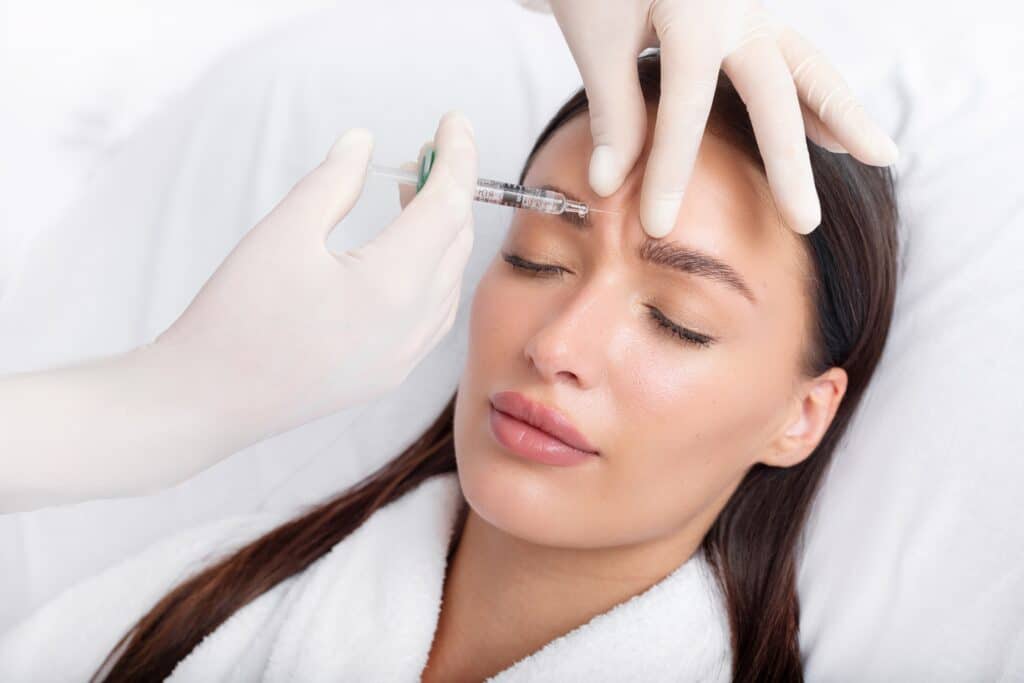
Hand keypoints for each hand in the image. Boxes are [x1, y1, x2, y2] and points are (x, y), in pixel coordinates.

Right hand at [153, 110, 476, 435]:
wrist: (206, 402)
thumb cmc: (236, 317)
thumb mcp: (283, 232)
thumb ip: (335, 181)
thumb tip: (365, 143)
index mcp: (395, 285)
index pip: (450, 204)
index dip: (458, 155)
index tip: (453, 119)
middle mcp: (415, 326)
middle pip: (456, 240)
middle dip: (449, 188)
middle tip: (424, 151)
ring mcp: (406, 357)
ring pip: (450, 278)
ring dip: (441, 230)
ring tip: (409, 192)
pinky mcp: (390, 373)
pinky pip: (435, 313)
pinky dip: (433, 272)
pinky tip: (404, 251)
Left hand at [546, 0, 898, 235]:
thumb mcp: (595, 38)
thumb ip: (611, 111)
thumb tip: (609, 186)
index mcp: (694, 10)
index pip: (687, 106)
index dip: (670, 170)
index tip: (655, 226)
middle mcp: (736, 7)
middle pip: (774, 91)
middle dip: (789, 163)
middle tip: (804, 223)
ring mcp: (749, 9)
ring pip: (807, 66)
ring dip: (842, 115)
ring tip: (882, 157)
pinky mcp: (748, 17)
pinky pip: (793, 59)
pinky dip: (816, 97)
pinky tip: (833, 137)